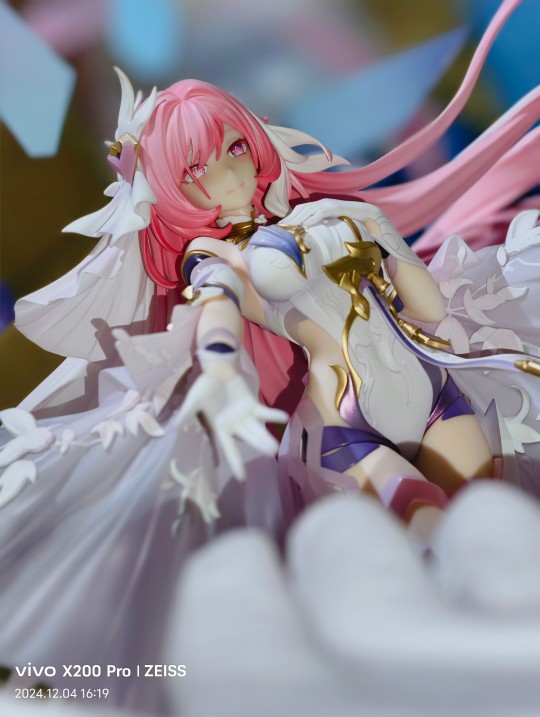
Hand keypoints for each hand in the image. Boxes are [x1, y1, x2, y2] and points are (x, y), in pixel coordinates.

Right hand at [175, 361, 287, 479]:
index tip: (241, 479)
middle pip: (249, 439)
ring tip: (274, 447)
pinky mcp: (253, 404)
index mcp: (221, 428)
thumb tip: (172, 428)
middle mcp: (234, 425)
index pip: (229, 449)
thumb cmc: (205, 386)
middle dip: (259, 446)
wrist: (216, 369)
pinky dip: (273, 415)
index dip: (236, 464)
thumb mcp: (193, 401)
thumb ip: (186, 414)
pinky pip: (264, 412)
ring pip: (258, 429)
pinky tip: (283, 418)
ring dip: (266, 436)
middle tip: (270, 453)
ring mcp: (245, 415)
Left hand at [282, 198, 383, 228]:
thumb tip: (309, 235)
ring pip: (309, 210)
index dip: (290, 216)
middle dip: (290, 218)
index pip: (301, 209)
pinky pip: (322, 213)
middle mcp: (323, 202)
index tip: (281, 226)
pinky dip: (313, 219)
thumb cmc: (350, 221)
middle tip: (280, 228)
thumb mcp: (332, 223)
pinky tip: (306, 226)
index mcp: (320, 205)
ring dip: (298, 218)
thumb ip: (321, 226)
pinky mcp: (337, 207)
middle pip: (301, 208)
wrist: (369, 215)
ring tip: (289, 227)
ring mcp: (330, 204)